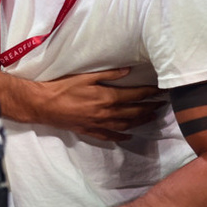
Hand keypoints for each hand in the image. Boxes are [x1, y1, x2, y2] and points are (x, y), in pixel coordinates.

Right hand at [35, 68, 162, 140]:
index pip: (134, 95)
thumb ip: (107, 74)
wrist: (44, 105)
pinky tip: (129, 136)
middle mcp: (107, 113)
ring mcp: (100, 124)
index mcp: (107, 97)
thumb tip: (128, 70)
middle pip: (134, 111)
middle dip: (150, 107)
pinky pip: (111, 135)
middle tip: (162, 104)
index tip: (161, 91)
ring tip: (152, 117)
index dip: (149, 93)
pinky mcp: (91, 131)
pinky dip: (123, 136)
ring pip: (127, 124)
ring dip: (141, 121)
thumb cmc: (63, 88)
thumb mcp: (85, 77)